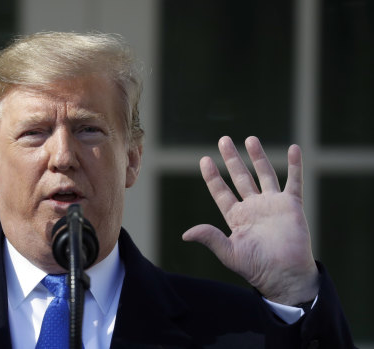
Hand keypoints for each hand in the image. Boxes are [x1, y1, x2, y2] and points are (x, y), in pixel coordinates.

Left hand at [183, 136, 318, 304]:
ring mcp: (272, 204)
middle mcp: (253, 207)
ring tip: (250, 139)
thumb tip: (186, 234)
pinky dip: (294, 165)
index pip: (220, 191)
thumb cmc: (256, 267)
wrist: (285, 275)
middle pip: (240, 177)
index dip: (212, 176)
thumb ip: (210, 238)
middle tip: (223, 140)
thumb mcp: (229, 252)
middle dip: (232, 159)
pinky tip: (294, 148)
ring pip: (264, 174)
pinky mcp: (291, 205)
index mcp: (236, 216)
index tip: (205, 159)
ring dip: (257, 157)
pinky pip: (294, 181)